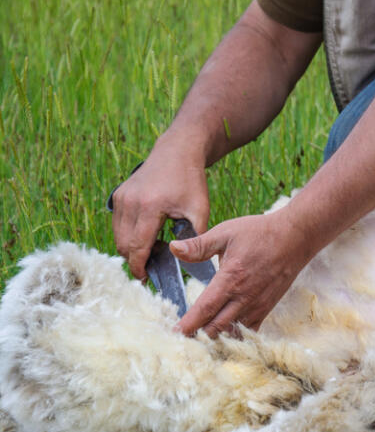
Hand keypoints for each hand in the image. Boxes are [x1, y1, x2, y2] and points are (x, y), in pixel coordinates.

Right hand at [111, 139, 208, 280]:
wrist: (177, 152)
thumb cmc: (191, 181)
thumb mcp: (199, 210)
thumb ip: (195, 237)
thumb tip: (190, 262)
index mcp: (149, 206)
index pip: (138, 246)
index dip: (139, 266)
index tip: (145, 279)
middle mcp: (130, 202)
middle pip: (124, 244)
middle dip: (136, 259)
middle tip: (154, 266)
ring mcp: (121, 198)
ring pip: (118, 236)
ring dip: (132, 248)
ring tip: (154, 250)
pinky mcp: (118, 195)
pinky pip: (118, 224)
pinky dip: (129, 235)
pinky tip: (148, 235)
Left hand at [169, 207, 314, 337]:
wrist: (295, 238)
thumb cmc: (260, 233)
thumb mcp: (226, 232)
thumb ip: (199, 245)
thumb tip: (174, 248)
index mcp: (231, 278)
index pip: (204, 308)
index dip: (188, 324)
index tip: (174, 333)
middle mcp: (244, 297)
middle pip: (216, 327)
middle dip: (197, 335)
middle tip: (181, 338)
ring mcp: (257, 305)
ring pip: (232, 332)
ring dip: (215, 338)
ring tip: (199, 340)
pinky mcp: (266, 308)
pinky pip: (248, 331)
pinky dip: (234, 336)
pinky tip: (223, 334)